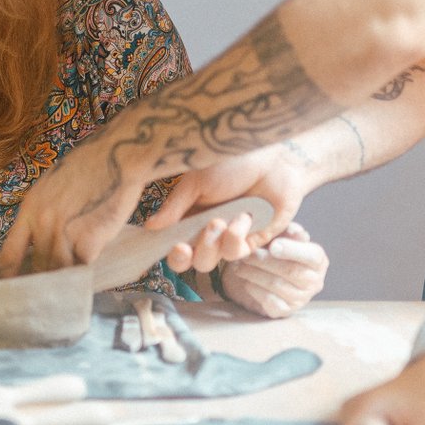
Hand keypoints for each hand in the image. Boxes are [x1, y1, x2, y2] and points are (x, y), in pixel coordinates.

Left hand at [0, 131, 150, 275]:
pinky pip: (84, 266)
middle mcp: (42, 223)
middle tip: (53, 289)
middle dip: (47, 277)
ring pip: (61, 269)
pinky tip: (92, 271)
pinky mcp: (89, 239)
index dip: (10, 274)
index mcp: (30, 209)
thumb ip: (46, 212)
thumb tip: (45, 237)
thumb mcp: (52, 185)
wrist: (116, 156)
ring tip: (73, 283)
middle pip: (40, 265)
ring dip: (68, 277)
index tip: (12, 287)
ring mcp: (65, 232)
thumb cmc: (89, 165)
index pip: (9, 252)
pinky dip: (88, 270)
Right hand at [149, 143, 315, 272]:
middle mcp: (207, 230)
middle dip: (185, 257)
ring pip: (209, 261)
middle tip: (185, 245)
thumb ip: (175, 206)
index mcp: (189, 214)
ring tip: (218, 221)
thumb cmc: (234, 164)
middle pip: (189, 260)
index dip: (167, 251)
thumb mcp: (196, 182)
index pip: (171, 242)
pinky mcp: (252, 242)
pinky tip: (242, 218)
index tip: (166, 246)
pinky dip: (235, 238)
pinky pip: (236, 253)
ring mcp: (229, 237)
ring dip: (210, 245)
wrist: (274, 162)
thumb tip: (150, 227)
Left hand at [217, 222, 327, 317]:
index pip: (312, 256)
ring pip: (276, 285)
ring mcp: (301, 299)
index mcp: (318, 260)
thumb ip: (287, 231)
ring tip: (239, 264)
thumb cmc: (276, 251)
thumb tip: (293, 231)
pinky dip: (253, 288)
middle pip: (290, 271)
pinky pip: (268, 300)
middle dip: (264, 260)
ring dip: (253, 273)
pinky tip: (245, 279)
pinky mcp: (285, 311)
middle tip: (246, 253)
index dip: (293, 250)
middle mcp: (314, 281)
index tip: (273, 246)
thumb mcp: (282, 236)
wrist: (264, 274)